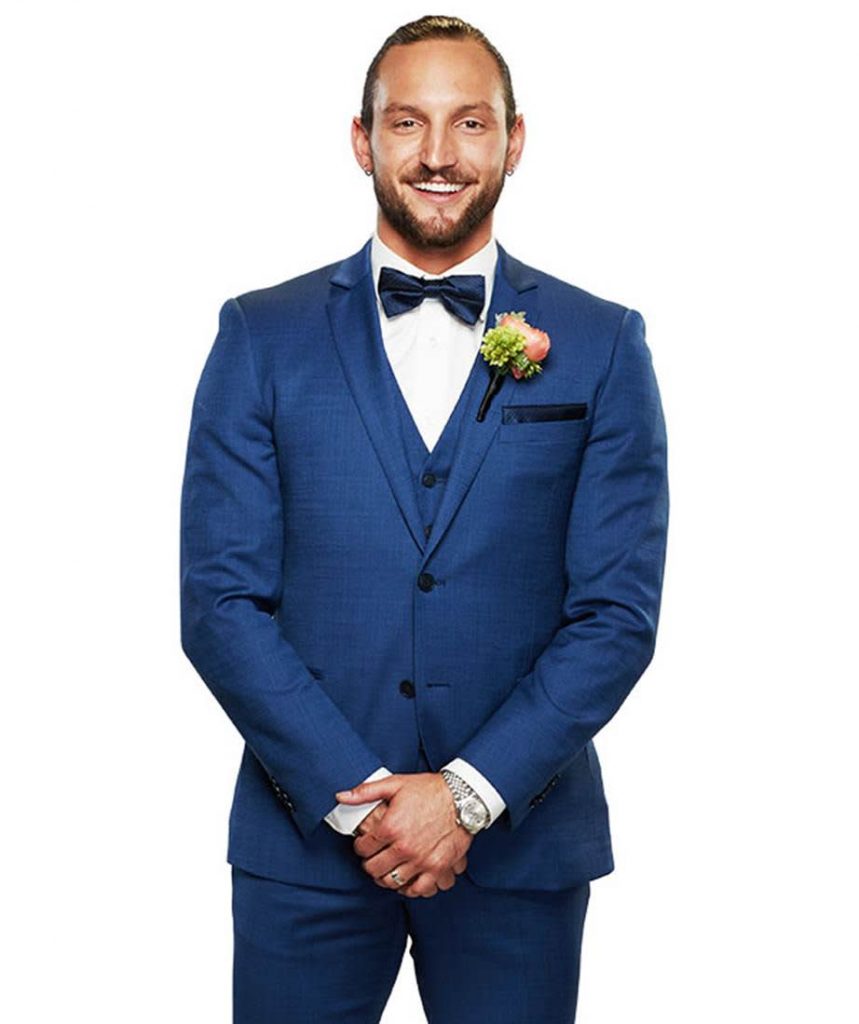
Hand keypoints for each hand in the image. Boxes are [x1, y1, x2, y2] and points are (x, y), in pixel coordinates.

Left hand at [337, 773, 472, 897]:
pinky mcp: (438, 868)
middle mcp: (404, 848)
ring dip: (387, 877)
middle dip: (370, 864)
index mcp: (390, 827)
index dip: (360, 846)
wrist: (463, 796)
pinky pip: (419, 890)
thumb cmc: (429, 790)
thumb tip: (341, 796)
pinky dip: (411, 889)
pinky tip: (408, 879)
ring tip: (388, 868)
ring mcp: (422, 861)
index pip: (363, 848)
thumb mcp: (395, 784)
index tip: (364, 843)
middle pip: (374, 869)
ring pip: (393, 882)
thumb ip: (366, 792)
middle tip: (374, 858)